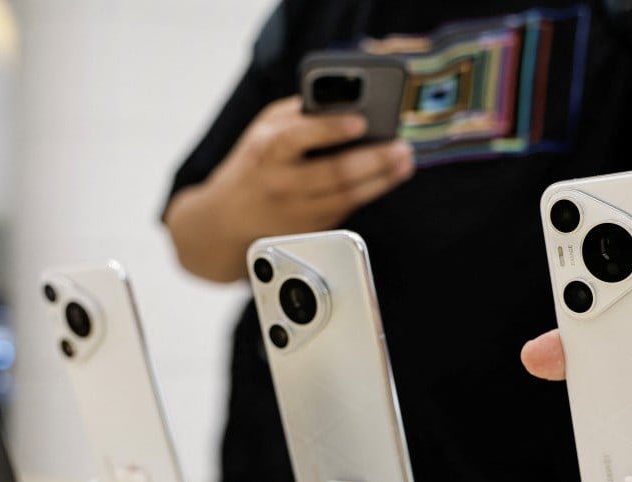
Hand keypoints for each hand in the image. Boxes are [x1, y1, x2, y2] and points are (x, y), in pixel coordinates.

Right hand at [209, 95, 413, 235]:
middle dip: (373, 159)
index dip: (330, 129)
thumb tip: (346, 103)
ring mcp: (298, 211)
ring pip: (347, 196)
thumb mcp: (264, 130)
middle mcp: (282, 183)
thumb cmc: (255, 164)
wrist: (227, 221)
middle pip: (334, 173)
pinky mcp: (312, 230)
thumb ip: (299, 115)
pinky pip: (347, 208)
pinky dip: (371, 191)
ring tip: (404, 161)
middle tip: (401, 146)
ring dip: (381, 178)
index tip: (360, 120)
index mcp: (267, 150)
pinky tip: (390, 177)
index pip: (297, 137)